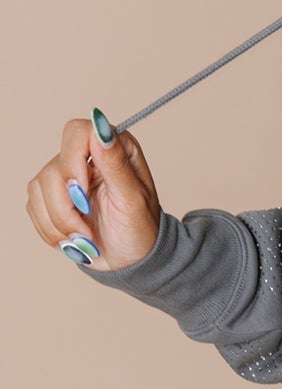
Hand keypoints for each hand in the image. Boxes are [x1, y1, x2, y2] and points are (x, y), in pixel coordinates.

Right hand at [27, 109, 162, 273]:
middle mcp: (87, 157)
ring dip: (60, 222)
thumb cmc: (140, 229)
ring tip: (84, 238)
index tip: (82, 192)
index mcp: (113, 148)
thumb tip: (101, 128)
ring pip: (39, 188)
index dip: (73, 162)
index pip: (77, 132)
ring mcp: (66, 176)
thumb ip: (115, 163)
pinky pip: (34, 206)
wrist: (129, 260)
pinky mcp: (51, 196)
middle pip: (54, 168)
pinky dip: (51, 229)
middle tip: (87, 230)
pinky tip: (73, 238)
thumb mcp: (134, 199)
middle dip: (66, 207)